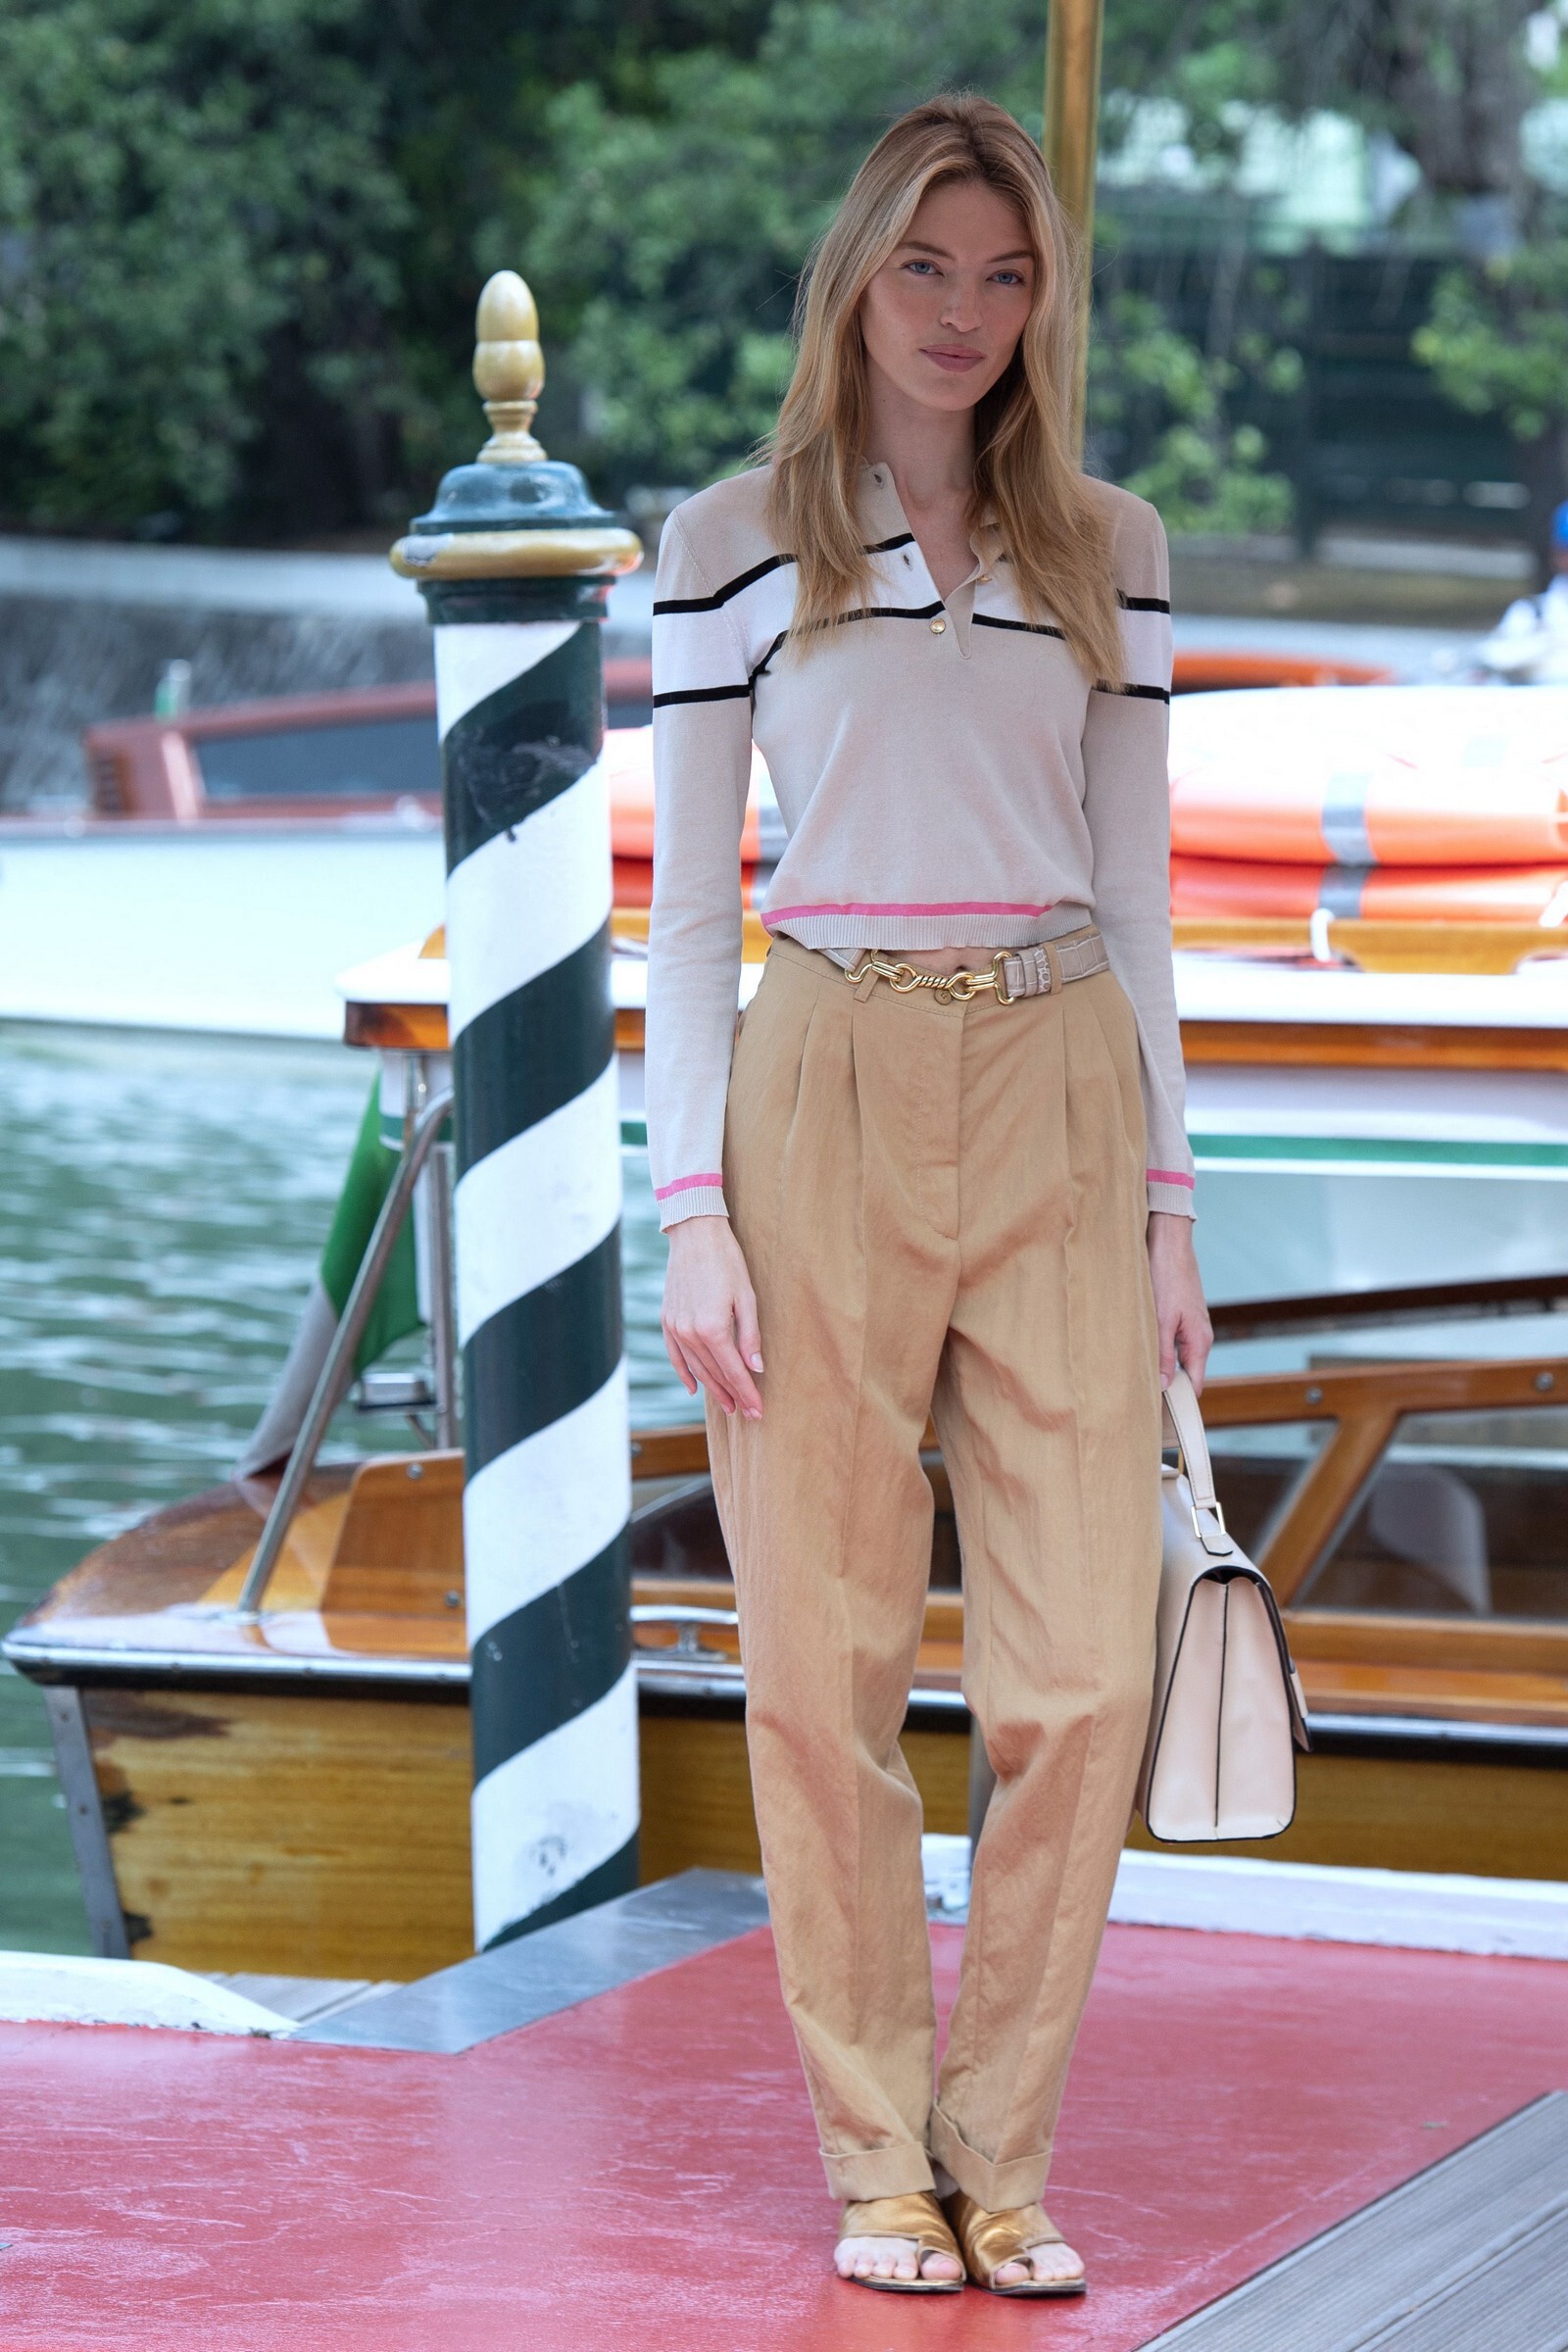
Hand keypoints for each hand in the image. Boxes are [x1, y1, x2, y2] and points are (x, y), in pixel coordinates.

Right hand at [662, 1216, 763, 1418]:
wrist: (695, 1235)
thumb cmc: (727, 1263)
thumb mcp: (747, 1298)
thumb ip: (750, 1336)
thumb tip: (756, 1368)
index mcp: (713, 1328)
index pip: (734, 1371)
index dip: (748, 1393)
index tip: (759, 1410)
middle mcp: (690, 1333)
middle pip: (714, 1374)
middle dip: (733, 1395)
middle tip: (748, 1412)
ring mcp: (675, 1327)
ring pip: (696, 1368)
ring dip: (712, 1389)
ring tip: (728, 1404)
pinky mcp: (667, 1320)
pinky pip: (675, 1355)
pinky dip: (684, 1374)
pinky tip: (694, 1388)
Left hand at [1147, 1212, 1211, 1393]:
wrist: (1169, 1242)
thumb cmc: (1166, 1277)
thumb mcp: (1160, 1320)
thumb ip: (1161, 1354)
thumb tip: (1162, 1385)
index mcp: (1199, 1342)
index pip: (1193, 1384)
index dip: (1179, 1401)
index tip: (1159, 1414)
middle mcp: (1199, 1336)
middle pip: (1185, 1373)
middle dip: (1166, 1385)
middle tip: (1140, 1397)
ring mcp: (1191, 1325)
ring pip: (1176, 1356)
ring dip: (1160, 1365)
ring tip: (1136, 1375)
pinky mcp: (1181, 1315)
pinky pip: (1172, 1341)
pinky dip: (1158, 1348)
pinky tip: (1140, 1348)